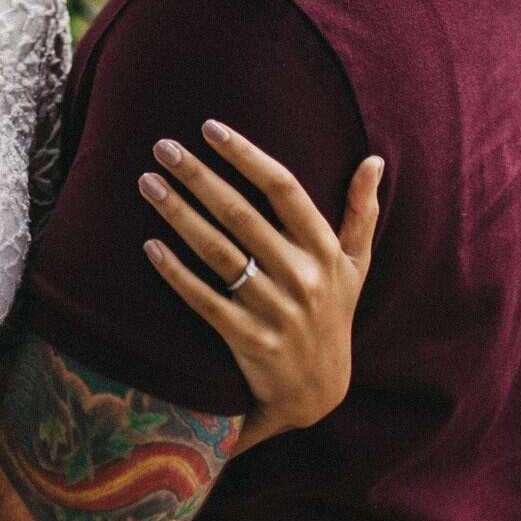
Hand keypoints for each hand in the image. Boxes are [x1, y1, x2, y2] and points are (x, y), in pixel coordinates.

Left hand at [136, 118, 382, 453]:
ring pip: (219, 253)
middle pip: (242, 215)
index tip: (210, 128)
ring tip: (148, 183)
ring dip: (179, 214)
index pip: (284, 189)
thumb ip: (362, 212)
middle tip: (163, 147)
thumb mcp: (357, 266)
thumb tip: (373, 159)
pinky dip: (176, 273)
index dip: (246, 156)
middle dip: (200, 177)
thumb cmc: (334, 314)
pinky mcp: (250, 341)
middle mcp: (303, 277)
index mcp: (325, 251)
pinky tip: (150, 245)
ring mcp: (276, 311)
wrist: (320, 392)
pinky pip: (205, 300)